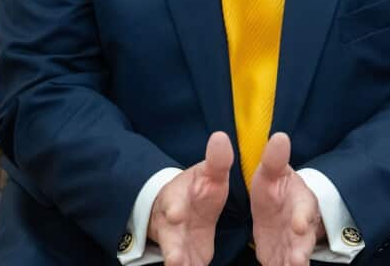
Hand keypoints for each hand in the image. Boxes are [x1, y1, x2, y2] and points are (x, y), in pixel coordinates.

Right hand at [148, 131, 233, 265]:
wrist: (179, 211)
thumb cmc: (198, 189)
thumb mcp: (208, 174)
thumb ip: (217, 161)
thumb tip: (220, 137)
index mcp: (178, 199)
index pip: (173, 203)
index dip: (174, 209)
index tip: (176, 214)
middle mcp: (172, 224)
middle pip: (169, 238)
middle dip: (173, 249)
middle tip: (175, 259)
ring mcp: (177, 244)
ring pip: (176, 256)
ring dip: (179, 263)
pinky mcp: (188, 259)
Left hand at [249, 133, 322, 265]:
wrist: (277, 206)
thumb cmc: (276, 185)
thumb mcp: (272, 171)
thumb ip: (274, 159)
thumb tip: (280, 136)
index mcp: (302, 202)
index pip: (306, 210)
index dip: (302, 219)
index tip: (298, 225)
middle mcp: (302, 227)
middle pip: (305, 241)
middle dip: (300, 251)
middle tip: (295, 261)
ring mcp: (293, 245)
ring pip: (296, 258)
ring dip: (293, 263)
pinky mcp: (280, 258)